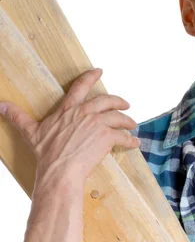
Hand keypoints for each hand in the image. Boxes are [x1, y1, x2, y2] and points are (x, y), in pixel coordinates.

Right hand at [0, 67, 140, 184]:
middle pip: (107, 100)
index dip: (90, 77)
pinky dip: (130, 139)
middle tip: (126, 104)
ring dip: (127, 120)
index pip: (80, 87)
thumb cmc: (46, 153)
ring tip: (132, 124)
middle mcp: (85, 113)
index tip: (99, 71)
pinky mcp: (107, 138)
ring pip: (118, 117)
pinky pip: (123, 136)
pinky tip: (135, 142)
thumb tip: (0, 105)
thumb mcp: (30, 132)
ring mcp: (97, 124)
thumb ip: (18, 116)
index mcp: (68, 110)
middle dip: (118, 101)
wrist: (60, 170)